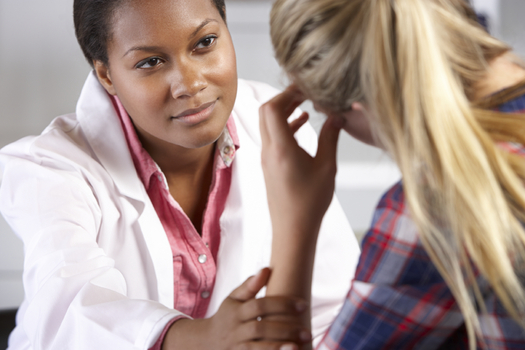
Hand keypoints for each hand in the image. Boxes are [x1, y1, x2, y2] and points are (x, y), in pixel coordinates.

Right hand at [163, 268, 310, 349]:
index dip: (281, 304)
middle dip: (285, 329)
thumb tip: (266, 269)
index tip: (304, 305)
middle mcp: (236, 329)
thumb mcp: (233, 299)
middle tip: (307, 331)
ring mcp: (236, 346)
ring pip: (256, 348)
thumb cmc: (228, 315)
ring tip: (298, 347)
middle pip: (260, 328)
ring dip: (277, 348)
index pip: (260, 305)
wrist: (206, 341)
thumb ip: (249, 286)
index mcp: (237, 311)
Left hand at [259, 85, 343, 235]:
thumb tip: (337, 116)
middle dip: (284, 97)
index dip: (287, 92)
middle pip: (266, 112)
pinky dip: (286, 126)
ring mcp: (267, 157)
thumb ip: (331, 137)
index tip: (305, 86)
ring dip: (284, 110)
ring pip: (268, 124)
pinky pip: (273, 137)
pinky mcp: (270, 165)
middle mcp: (269, 150)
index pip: (273, 108)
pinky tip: (303, 123)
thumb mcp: (327, 167)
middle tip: (305, 92)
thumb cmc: (310, 202)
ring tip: (306, 103)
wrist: (293, 229)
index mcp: (281, 148)